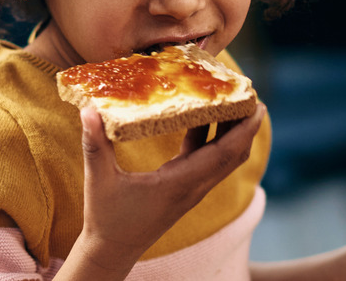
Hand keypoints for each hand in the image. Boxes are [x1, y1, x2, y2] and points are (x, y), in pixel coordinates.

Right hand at [73, 103, 265, 275]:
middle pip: (232, 154)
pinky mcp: (182, 188)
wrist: (112, 251)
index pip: (224, 154)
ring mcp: (190, 189)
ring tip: (232, 100)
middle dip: (246, 126)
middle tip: (251, 95)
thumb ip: (94, 144)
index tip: (258, 105)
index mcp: (180, 184)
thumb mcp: (98, 179)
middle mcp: (192, 187)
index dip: (244, 129)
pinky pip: (204, 159)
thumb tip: (88, 110)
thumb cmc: (106, 218)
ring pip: (222, 158)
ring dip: (230, 131)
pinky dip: (209, 138)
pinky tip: (201, 116)